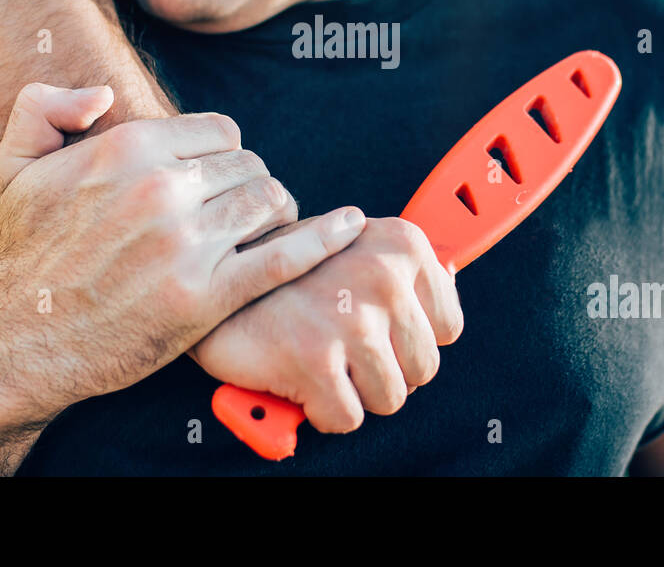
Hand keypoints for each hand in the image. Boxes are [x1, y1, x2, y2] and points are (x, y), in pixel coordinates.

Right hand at [0, 83, 364, 423]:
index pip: (220, 130)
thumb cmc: (25, 254)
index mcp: (128, 147)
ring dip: (277, 213)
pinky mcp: (207, 297)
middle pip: (250, 165)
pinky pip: (284, 256)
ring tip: (266, 230)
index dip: (224, 154)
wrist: (22, 342)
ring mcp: (188, 244)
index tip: (216, 180)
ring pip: (270, 202)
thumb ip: (45, 104)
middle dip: (252, 184)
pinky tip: (348, 227)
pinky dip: (324, 239)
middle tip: (242, 212)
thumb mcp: (13, 166)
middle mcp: (161, 188)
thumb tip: (106, 96)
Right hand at [192, 216, 463, 432]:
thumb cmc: (289, 271)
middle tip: (341, 344)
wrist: (215, 278)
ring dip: (353, 391)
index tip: (376, 326)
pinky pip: (348, 419)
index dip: (408, 339)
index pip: (448, 329)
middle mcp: (383, 276)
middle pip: (423, 370)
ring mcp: (350, 319)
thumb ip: (404, 271)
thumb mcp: (356, 244)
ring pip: (390, 399)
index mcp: (403, 245)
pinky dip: (321, 410)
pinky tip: (301, 375)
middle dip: (382, 369)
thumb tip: (448, 292)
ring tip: (322, 357)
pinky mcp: (315, 360)